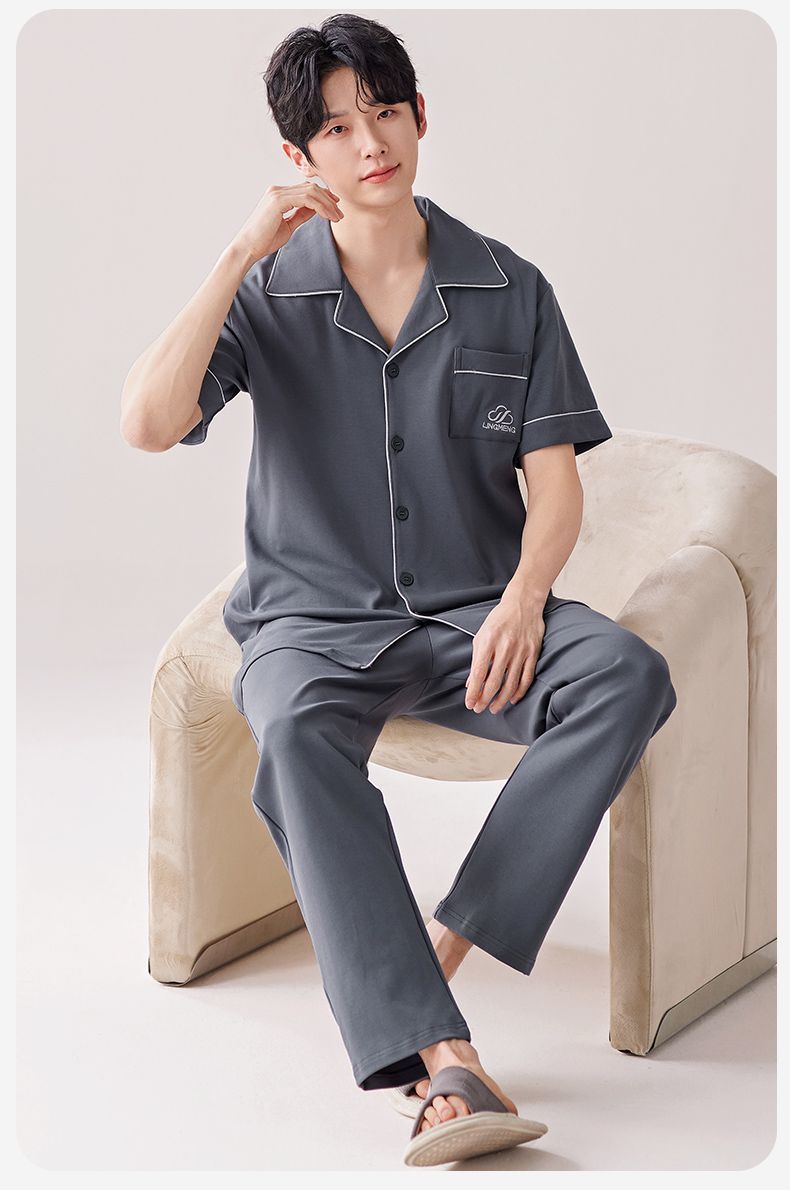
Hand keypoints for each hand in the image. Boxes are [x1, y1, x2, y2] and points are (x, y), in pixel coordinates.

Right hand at [230, 181, 343, 263]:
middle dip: (328, 199)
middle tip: (340, 213)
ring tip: (337, 217)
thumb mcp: (288, 226)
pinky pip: (306, 199)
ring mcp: (277, 193)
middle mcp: (277, 190)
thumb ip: (301, 215)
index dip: (323, 197)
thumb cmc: (264, 240)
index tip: (335, 207)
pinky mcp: (278, 200)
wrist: (248, 248)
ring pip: (311, 191)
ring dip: (327, 204)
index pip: (306, 190)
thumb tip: (316, 209)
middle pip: (311, 188)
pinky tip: (328, 216)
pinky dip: (320, 207)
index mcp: (278, 195)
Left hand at [464, 589, 546, 713]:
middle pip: (494, 681)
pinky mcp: (533, 653)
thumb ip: (476, 659)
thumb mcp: (481, 635)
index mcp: (488, 641)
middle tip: (479, 709)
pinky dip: (519, 691)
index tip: (469, 703)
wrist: (523, 603)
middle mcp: (505, 647)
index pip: (478, 673)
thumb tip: (470, 683)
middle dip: (485, 699)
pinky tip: (512, 699)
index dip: (473, 691)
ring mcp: (521, 651)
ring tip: (494, 708)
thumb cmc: (499, 620)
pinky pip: (526, 677)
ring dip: (501, 699)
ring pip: (511, 683)